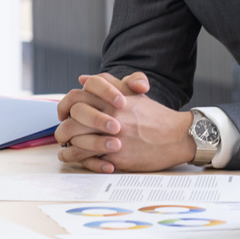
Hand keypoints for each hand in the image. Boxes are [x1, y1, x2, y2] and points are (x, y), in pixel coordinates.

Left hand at [55, 71, 193, 171]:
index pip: (76, 97)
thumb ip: (108, 83)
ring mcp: (111, 136)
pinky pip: (87, 157)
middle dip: (63, 127)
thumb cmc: (155, 116)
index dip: (64, 105)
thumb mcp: (133, 93)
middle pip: (72, 119)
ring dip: (67, 144)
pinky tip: (74, 157)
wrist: (176, 136)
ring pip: (76, 139)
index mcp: (112, 99)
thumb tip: (83, 79)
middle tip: (63, 132)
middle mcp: (110, 115)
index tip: (64, 113)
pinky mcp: (115, 155)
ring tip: (66, 147)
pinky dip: (77, 158)